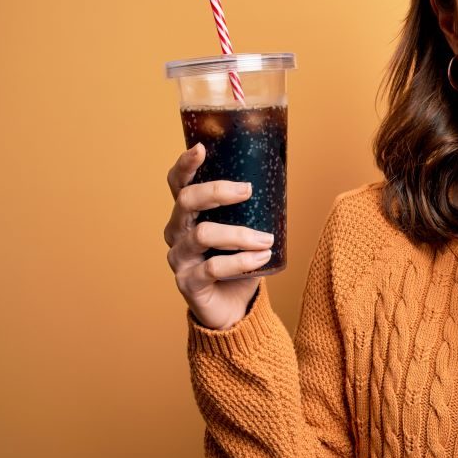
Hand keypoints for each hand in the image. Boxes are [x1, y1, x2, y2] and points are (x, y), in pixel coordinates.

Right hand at [163, 143, 274, 329]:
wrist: (233, 309)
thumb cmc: (238, 263)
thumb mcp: (245, 230)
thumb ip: (252, 209)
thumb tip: (281, 177)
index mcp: (187, 215)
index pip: (178, 184)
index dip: (185, 165)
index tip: (200, 148)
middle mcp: (176, 233)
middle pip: (186, 202)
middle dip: (217, 192)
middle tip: (247, 191)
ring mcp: (179, 258)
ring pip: (203, 235)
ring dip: (240, 234)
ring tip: (266, 239)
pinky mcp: (188, 283)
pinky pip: (212, 268)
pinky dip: (241, 261)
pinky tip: (262, 259)